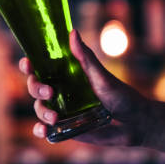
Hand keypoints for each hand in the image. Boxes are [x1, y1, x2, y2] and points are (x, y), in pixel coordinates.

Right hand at [20, 29, 151, 145]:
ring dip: (41, 111)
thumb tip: (72, 32)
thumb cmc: (121, 95)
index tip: (28, 64)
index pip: (40, 68)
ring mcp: (62, 111)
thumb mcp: (102, 75)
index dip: (29, 65)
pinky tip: (44, 130)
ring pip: (39, 108)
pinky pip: (47, 130)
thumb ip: (86, 57)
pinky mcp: (66, 129)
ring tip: (55, 118)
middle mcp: (60, 92)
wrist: (136, 123)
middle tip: (50, 92)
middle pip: (35, 87)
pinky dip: (41, 130)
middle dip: (36, 88)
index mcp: (66, 75)